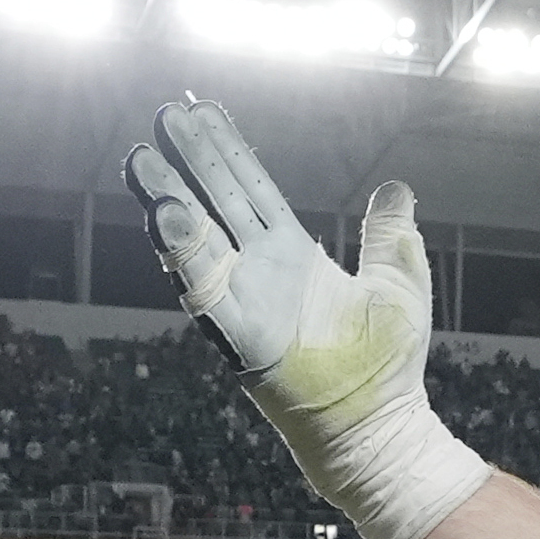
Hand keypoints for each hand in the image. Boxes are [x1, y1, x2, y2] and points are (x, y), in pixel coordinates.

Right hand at [120, 100, 491, 538]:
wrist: (380, 428)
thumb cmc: (388, 367)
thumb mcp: (398, 285)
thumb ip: (390, 237)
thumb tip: (396, 190)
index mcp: (293, 256)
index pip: (251, 189)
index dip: (226, 150)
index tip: (200, 111)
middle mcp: (262, 273)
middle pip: (217, 202)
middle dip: (190, 160)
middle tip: (163, 115)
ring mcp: (248, 303)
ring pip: (198, 242)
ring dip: (168, 201)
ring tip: (140, 160)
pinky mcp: (242, 340)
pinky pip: (207, 295)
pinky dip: (186, 258)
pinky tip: (165, 218)